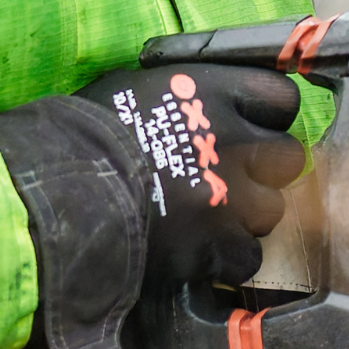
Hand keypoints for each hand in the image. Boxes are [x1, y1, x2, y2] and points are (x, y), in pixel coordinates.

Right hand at [0, 62, 306, 348]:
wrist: (61, 192)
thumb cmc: (86, 131)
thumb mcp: (139, 86)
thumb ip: (190, 95)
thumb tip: (202, 103)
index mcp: (218, 92)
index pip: (282, 100)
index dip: (264, 119)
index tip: (244, 131)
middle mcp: (238, 142)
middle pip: (287, 158)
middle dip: (263, 171)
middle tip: (229, 180)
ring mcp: (233, 198)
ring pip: (271, 212)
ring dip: (244, 218)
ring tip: (205, 221)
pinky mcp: (218, 246)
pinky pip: (246, 259)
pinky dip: (224, 261)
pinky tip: (197, 255)